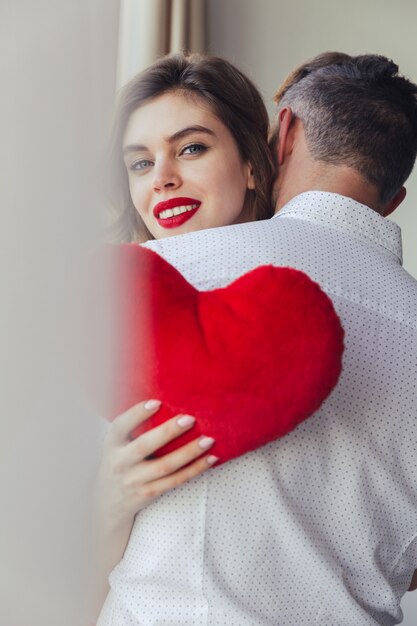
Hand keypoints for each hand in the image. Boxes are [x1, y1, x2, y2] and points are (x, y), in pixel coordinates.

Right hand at [95, 399, 217, 531]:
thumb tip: (164, 393)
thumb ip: (134, 423)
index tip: (156, 402)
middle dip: (168, 432)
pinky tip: (210, 458)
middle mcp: (121, 462)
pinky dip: (195, 469)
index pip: (121, 426)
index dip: (137, 414)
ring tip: (208, 439)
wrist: (110, 499)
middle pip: (144, 446)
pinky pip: (176, 480)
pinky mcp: (150, 493)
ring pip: (165, 466)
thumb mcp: (118, 442)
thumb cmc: (121, 458)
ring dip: (189, 452)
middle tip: (190, 418)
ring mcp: (135, 480)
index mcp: (112, 444)